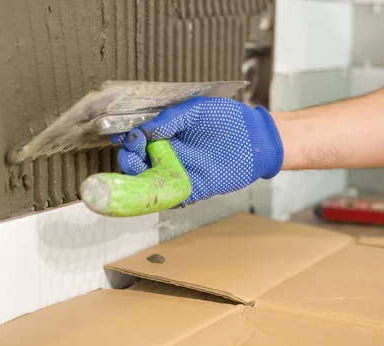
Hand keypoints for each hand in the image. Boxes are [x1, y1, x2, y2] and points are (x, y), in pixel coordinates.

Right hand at [111, 97, 283, 205]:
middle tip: (132, 149)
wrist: (257, 139)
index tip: (126, 134)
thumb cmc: (229, 119)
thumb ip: (172, 118)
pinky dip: (156, 196)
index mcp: (168, 134)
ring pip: (149, 180)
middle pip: (138, 161)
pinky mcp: (191, 189)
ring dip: (137, 176)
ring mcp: (180, 173)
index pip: (139, 139)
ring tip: (137, 165)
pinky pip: (169, 197)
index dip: (129, 138)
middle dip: (129, 156)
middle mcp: (170, 154)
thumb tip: (145, 131)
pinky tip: (150, 187)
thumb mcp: (197, 110)